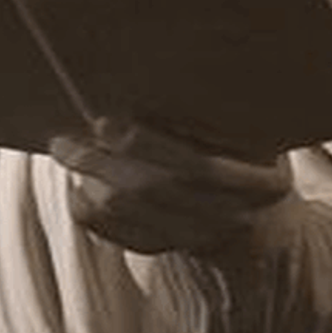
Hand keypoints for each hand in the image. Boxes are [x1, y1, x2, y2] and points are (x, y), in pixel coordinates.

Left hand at [49, 118, 291, 255]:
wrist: (266, 228)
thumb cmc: (253, 162)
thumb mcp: (258, 138)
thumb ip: (220, 118)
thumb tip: (156, 80)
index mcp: (259, 181)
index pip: (197, 166)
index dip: (147, 145)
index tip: (104, 123)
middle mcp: (233, 215)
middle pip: (154, 190)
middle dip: (102, 162)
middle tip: (65, 140)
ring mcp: (203, 239)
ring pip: (134, 215)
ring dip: (92, 182)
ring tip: (68, 152)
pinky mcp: (177, 252)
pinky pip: (123, 238)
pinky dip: (94, 215)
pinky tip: (78, 191)